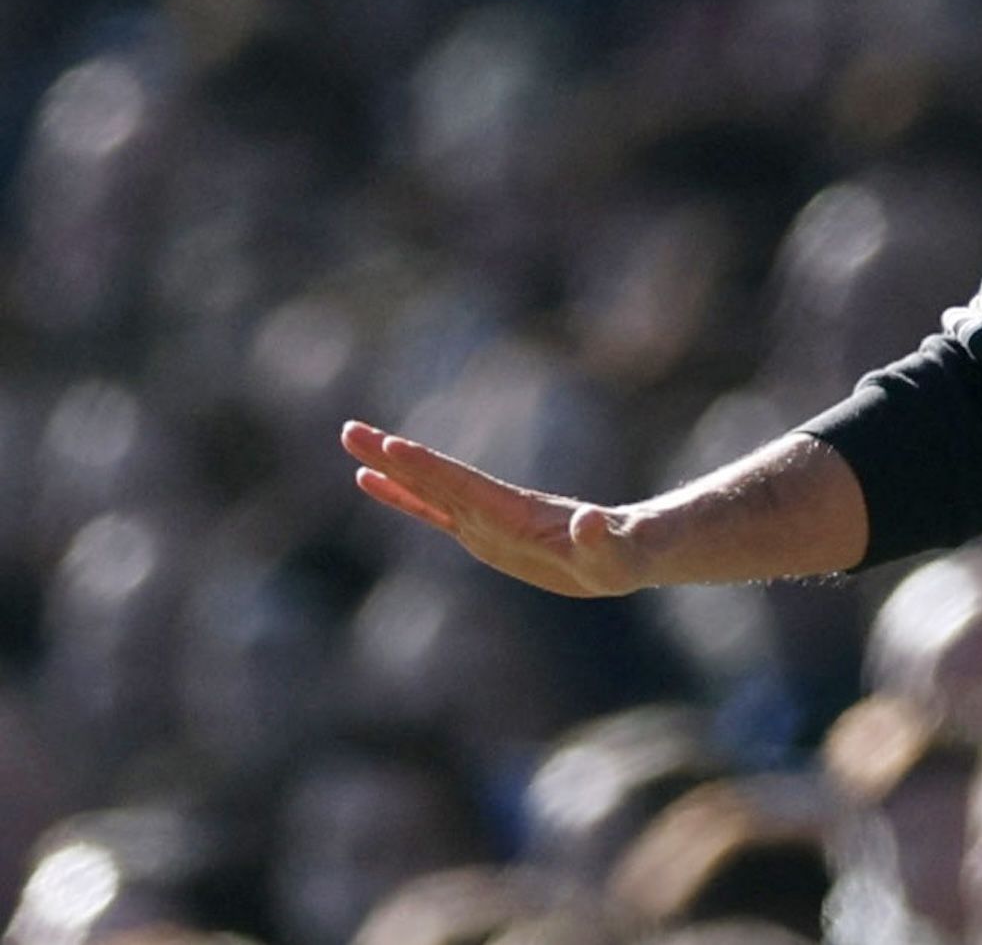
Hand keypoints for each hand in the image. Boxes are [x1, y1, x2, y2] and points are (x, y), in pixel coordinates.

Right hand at [342, 420, 649, 597]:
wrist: (626, 551)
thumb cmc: (622, 556)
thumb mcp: (613, 555)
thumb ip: (599, 539)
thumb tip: (591, 521)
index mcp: (515, 511)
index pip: (463, 485)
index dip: (428, 468)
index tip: (390, 445)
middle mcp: (493, 508)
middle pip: (435, 477)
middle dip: (394, 456)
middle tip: (350, 430)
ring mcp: (485, 519)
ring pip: (426, 489)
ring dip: (389, 468)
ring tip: (350, 443)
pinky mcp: (483, 535)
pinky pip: (433, 513)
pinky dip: (402, 498)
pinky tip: (370, 482)